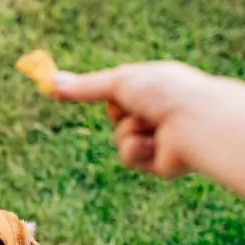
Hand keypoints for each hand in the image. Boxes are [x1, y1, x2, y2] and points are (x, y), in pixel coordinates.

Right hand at [49, 61, 231, 178]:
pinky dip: (136, 150)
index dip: (109, 93)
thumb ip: (85, 87)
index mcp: (156, 87)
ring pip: (121, 139)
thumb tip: (49, 81)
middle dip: (120, 113)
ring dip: (128, 131)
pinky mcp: (161, 163)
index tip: (76, 92)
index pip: (121, 92)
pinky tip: (154, 144)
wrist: (194, 121)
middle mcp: (159, 112)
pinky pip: (131, 158)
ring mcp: (160, 138)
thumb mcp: (119, 83)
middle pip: (118, 117)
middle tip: (133, 107)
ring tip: (150, 125)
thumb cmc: (164, 93)